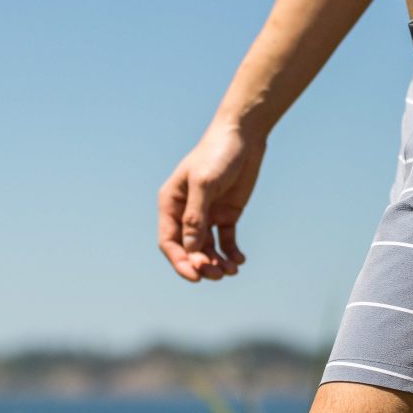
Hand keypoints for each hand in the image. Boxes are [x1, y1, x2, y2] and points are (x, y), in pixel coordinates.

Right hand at [158, 121, 267, 281]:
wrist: (243, 136)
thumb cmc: (218, 153)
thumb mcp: (205, 183)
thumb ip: (196, 215)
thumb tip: (190, 247)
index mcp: (171, 203)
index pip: (169, 241)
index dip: (179, 262)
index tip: (195, 275)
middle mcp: (186, 212)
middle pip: (189, 249)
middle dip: (201, 264)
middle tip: (218, 274)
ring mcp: (207, 215)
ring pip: (207, 249)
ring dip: (217, 263)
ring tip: (232, 270)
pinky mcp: (226, 215)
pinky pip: (226, 241)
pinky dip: (231, 253)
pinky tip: (239, 260)